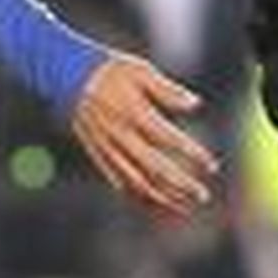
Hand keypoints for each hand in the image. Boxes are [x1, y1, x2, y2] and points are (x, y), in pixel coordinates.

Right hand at [71, 55, 217, 215]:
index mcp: (133, 113)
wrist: (65, 75)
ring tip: (183, 207)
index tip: (211, 166)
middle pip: (155, 169)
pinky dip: (137, 195)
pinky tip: (153, 202)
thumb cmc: (108, 69)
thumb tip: (196, 105)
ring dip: (162, 198)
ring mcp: (107, 148)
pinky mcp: (97, 154)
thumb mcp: (140, 70)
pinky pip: (118, 181)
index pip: (170, 140)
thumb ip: (168, 90)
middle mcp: (120, 135)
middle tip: (202, 196)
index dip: (192, 155)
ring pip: (136, 182)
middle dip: (181, 186)